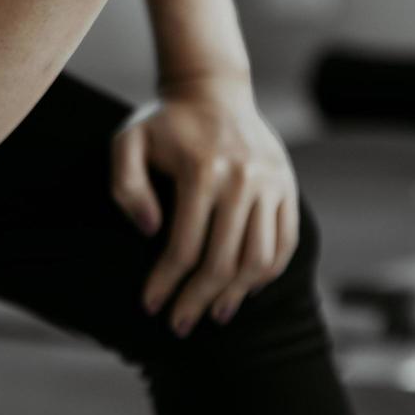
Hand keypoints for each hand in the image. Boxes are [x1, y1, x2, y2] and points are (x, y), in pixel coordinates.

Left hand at [110, 74, 300, 336]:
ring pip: (259, 258)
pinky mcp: (287, 186)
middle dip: (197, 300)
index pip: (184, 247)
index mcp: (202, 170)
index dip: (166, 284)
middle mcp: (242, 179)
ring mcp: (270, 182)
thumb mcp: (128, 141)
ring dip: (236, 295)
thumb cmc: (165, 122)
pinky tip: (246, 289)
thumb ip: (127, 186)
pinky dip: (267, 273)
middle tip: (179, 324)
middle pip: (222, 261)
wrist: (213, 89)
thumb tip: (151, 231)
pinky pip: (285, 242)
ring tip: (215, 313)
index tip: (150, 306)